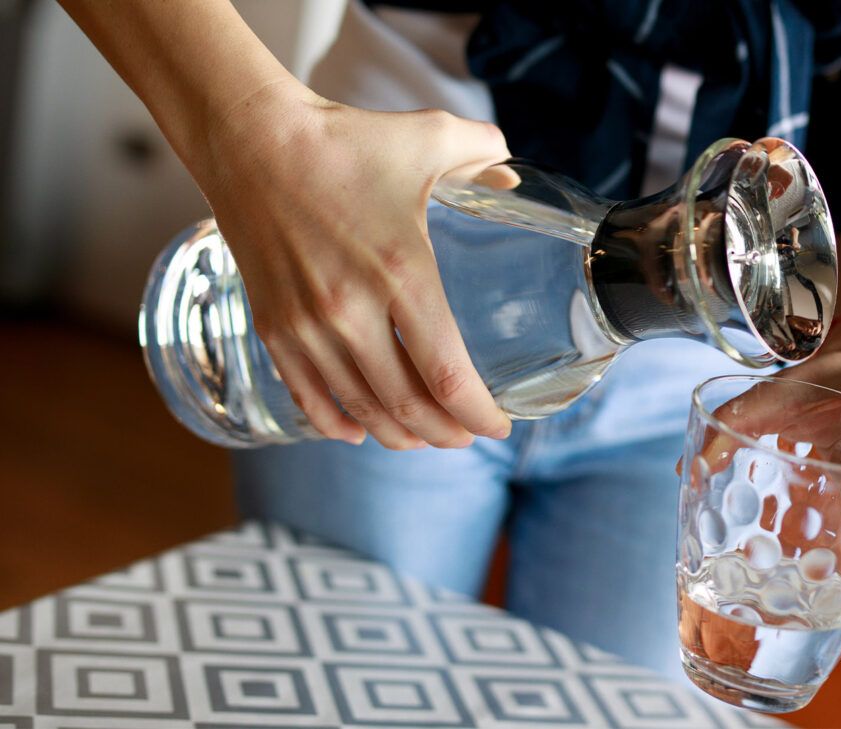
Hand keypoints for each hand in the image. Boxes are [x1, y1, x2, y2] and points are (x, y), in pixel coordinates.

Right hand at [193, 82, 512, 448]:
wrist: (250, 140)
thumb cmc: (344, 141)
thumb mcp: (429, 137)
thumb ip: (484, 153)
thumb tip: (514, 179)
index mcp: (402, 274)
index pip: (447, 374)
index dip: (479, 414)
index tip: (499, 426)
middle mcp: (352, 311)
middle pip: (407, 406)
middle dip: (446, 433)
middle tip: (468, 435)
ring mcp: (307, 325)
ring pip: (360, 409)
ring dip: (398, 435)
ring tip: (424, 436)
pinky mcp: (273, 327)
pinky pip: (308, 396)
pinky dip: (337, 423)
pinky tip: (359, 431)